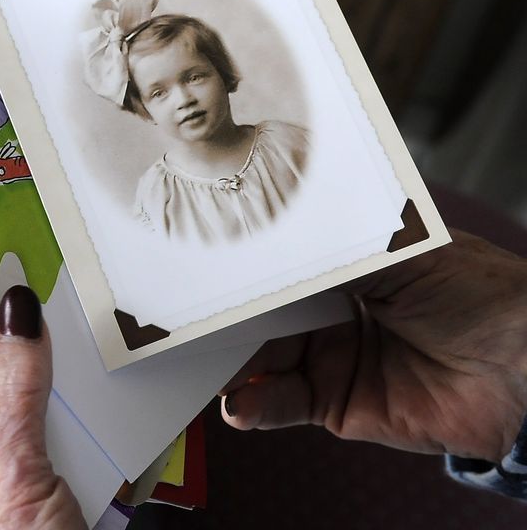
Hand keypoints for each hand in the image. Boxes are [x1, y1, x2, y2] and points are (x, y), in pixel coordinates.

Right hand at [220, 230, 526, 460]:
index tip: (197, 272)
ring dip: (228, 365)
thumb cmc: (478, 292)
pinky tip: (238, 402)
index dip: (239, 270)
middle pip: (258, 313)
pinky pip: (280, 405)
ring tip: (203, 365)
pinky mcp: (336, 405)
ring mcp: (328, 357)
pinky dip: (254, 406)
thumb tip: (257, 256)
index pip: (275, 266)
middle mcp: (329, 310)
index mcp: (342, 264)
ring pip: (259, 360)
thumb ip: (323, 258)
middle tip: (182, 321)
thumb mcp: (395, 254)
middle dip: (220, 318)